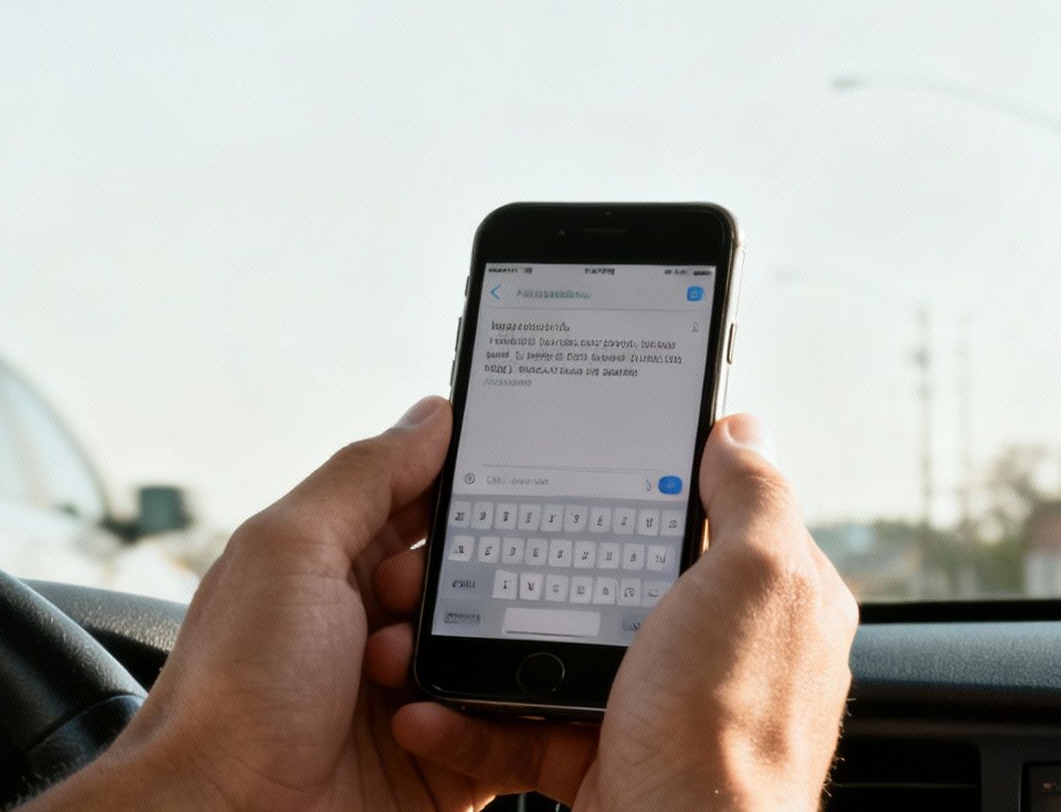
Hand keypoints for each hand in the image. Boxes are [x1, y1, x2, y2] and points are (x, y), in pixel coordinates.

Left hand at [29, 396, 564, 811]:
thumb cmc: (234, 691)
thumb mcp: (290, 550)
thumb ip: (362, 476)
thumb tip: (429, 416)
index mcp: (334, 559)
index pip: (425, 498)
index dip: (469, 486)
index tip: (524, 473)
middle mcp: (375, 621)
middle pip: (477, 576)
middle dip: (482, 579)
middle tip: (443, 594)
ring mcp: (413, 694)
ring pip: (502, 652)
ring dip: (477, 656)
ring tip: (409, 670)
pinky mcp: (445, 760)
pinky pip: (509, 732)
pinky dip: (494, 725)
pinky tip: (436, 723)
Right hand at [380, 414, 858, 810]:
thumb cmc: (730, 730)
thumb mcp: (758, 581)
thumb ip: (755, 497)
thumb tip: (740, 430)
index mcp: (762, 600)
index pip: (700, 514)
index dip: (637, 480)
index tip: (569, 460)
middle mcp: (712, 653)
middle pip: (605, 577)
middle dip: (531, 564)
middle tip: (471, 547)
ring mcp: (654, 708)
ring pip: (549, 650)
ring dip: (479, 643)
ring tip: (425, 629)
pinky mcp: (601, 758)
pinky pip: (518, 726)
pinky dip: (467, 719)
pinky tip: (431, 707)